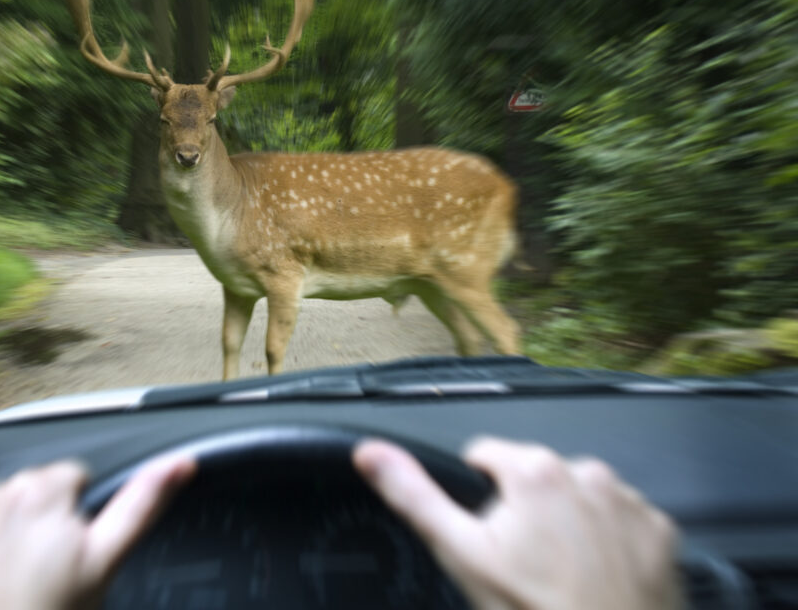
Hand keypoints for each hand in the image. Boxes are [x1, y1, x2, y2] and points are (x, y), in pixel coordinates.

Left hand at [0, 455, 194, 609]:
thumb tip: (181, 463)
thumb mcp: (104, 564)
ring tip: (3, 586)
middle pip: (29, 492)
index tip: (69, 552)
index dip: (77, 517)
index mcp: (40, 491)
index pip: (72, 477)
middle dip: (37, 522)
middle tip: (41, 575)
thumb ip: (141, 504)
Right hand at [354, 437, 680, 609]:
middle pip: (534, 478)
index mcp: (533, 470)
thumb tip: (371, 452)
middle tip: (526, 566)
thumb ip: (415, 496)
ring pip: (578, 498)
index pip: (485, 457)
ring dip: (569, 523)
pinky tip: (599, 577)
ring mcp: (628, 500)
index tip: (490, 537)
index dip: (478, 497)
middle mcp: (586, 471)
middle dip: (526, 511)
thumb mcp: (461, 555)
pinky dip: (610, 541)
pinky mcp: (659, 530)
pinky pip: (622, 521)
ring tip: (564, 575)